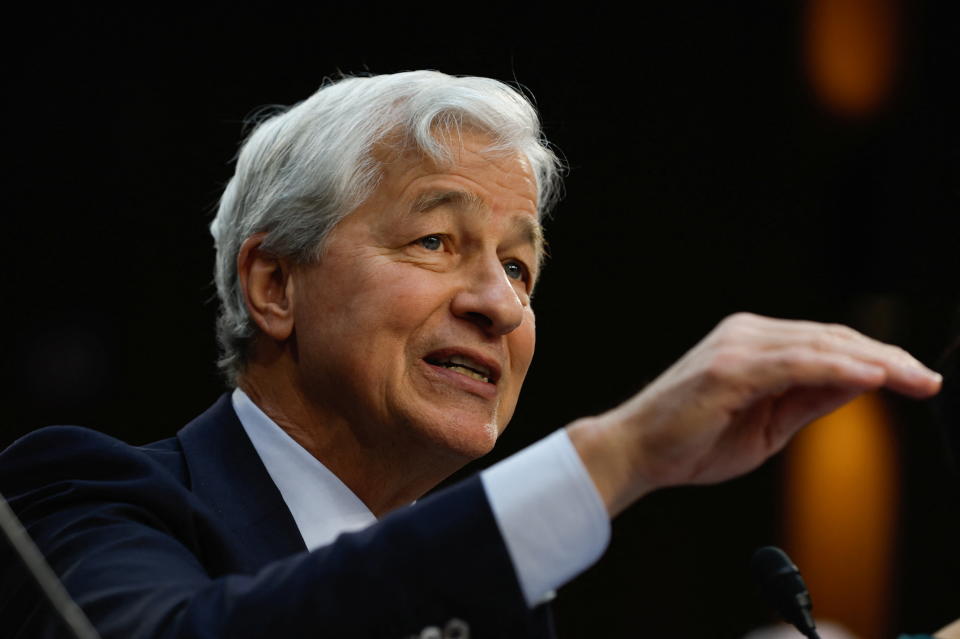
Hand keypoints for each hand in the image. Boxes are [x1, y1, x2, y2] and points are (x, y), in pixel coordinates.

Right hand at [568, 313, 941, 516]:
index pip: (826, 343)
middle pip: (831, 337)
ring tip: (915, 380)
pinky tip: (871, 379)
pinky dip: (837, 370)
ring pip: (820, 346)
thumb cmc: (691, 442)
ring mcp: (736, 346)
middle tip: (929, 380)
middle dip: (887, 359)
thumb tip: (858, 387)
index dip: (876, 358)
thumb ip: (807, 401)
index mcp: (752, 344)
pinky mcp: (729, 366)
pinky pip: (796, 364)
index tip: (916, 379)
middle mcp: (746, 335)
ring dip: (874, 363)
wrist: (636, 451)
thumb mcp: (766, 426)